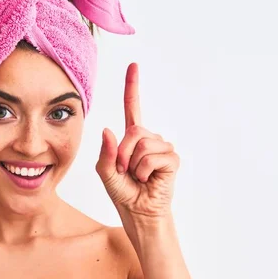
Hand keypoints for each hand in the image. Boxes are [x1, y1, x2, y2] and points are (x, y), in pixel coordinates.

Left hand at [96, 63, 179, 219]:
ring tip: (137, 177)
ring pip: (142, 144)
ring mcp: (162, 148)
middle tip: (124, 171)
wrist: (138, 212)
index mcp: (132, 139)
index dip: (132, 87)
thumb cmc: (123, 193)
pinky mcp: (172, 159)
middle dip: (122, 154)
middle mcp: (149, 139)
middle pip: (134, 131)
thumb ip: (104, 153)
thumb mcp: (105, 172)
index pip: (133, 108)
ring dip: (132, 165)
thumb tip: (108, 131)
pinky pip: (152, 158)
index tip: (134, 65)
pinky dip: (144, 172)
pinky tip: (148, 180)